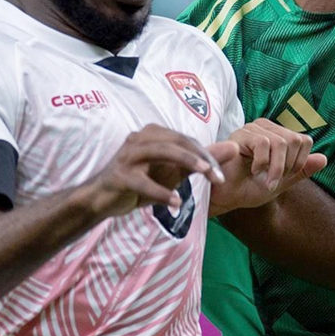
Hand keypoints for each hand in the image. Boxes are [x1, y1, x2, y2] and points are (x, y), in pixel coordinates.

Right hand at [90, 124, 222, 218]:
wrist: (101, 200)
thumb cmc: (140, 183)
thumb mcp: (173, 173)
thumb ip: (200, 161)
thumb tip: (233, 148)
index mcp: (154, 133)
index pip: (186, 140)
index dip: (206, 155)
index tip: (221, 174)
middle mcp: (140, 138)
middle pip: (177, 141)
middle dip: (201, 158)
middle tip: (219, 177)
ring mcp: (128, 156)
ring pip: (162, 152)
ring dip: (186, 162)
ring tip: (205, 174)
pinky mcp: (119, 176)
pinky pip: (143, 182)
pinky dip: (161, 192)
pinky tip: (176, 202)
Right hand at [207, 118, 327, 215]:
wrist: (226, 199)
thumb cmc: (248, 188)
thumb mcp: (282, 182)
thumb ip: (302, 170)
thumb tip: (325, 159)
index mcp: (277, 136)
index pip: (304, 140)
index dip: (299, 162)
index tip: (284, 177)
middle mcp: (266, 128)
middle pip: (296, 140)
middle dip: (288, 166)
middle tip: (273, 179)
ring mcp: (253, 129)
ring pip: (282, 142)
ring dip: (276, 168)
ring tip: (263, 178)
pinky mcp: (241, 134)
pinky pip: (264, 143)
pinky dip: (263, 163)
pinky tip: (253, 171)